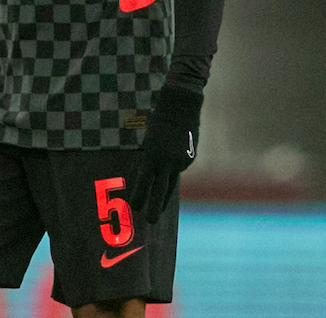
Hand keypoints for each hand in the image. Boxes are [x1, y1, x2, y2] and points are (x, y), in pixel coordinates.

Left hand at [129, 84, 202, 222]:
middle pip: (160, 191)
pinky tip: (175, 152)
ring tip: (160, 202)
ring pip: (171, 182)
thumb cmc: (159, 121)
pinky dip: (175, 165)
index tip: (135, 208)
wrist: (181, 105)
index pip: (144, 183)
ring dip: (165, 192)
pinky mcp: (190, 158)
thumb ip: (151, 160)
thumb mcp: (150, 141)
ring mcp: (181, 161)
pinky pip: (180, 167)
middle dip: (155, 208)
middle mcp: (167, 162)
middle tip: (150, 221)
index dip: (139, 197)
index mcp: (152, 156)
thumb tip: (152, 178)